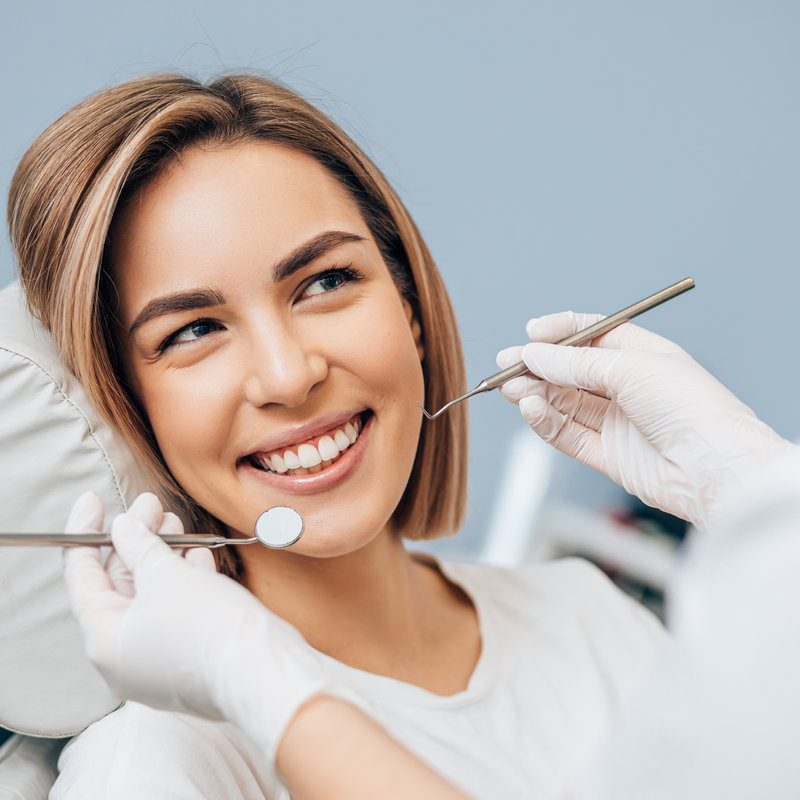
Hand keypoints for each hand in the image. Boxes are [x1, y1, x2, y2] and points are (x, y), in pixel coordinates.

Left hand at [62, 491, 361, 761]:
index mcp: (104, 640)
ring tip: (174, 518)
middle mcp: (124, 657)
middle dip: (135, 538)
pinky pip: (176, 613)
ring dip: (162, 554)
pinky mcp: (189, 660)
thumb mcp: (167, 575)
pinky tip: (196, 554)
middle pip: (119, 584)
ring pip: (152, 596)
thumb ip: (140, 546)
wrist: (263, 673)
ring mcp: (158, 662)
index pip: (81, 576)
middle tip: (149, 503)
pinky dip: (184, 581)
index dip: (84, 532)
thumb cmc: (208, 627)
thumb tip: (123, 526)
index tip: (92, 499)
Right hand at [496, 312, 794, 529]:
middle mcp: (627, 387)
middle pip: (570, 371)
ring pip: (563, 402)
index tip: (531, 333)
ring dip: (535, 393)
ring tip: (510, 388)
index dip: (560, 332)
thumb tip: (534, 355)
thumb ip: (576, 364)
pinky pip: (567, 434)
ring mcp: (616, 421)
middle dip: (537, 366)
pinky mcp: (607, 454)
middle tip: (506, 364)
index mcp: (641, 355)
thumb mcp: (630, 368)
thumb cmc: (690, 408)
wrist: (715, 467)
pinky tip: (530, 409)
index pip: (591, 335)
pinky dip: (545, 421)